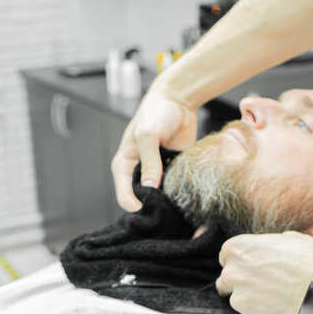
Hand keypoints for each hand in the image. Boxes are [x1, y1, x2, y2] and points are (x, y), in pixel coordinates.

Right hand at [112, 84, 198, 210]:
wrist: (178, 102)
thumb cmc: (156, 113)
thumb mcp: (148, 134)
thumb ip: (150, 161)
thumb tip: (151, 187)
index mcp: (124, 165)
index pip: (124, 196)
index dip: (135, 207)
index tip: (150, 211)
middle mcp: (139, 173)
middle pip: (141, 200)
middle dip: (152, 207)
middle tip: (167, 211)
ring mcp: (156, 174)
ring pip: (159, 198)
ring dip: (168, 203)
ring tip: (179, 205)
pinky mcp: (172, 172)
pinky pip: (174, 189)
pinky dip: (179, 193)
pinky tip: (188, 195)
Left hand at [216, 232, 312, 313]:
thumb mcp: (294, 239)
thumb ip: (272, 243)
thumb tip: (274, 245)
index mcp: (238, 249)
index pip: (227, 254)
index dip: (242, 259)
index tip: (253, 264)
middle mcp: (232, 274)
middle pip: (228, 278)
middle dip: (243, 280)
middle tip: (266, 281)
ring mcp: (240, 299)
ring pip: (239, 298)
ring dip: (252, 298)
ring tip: (277, 295)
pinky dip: (264, 312)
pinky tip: (281, 306)